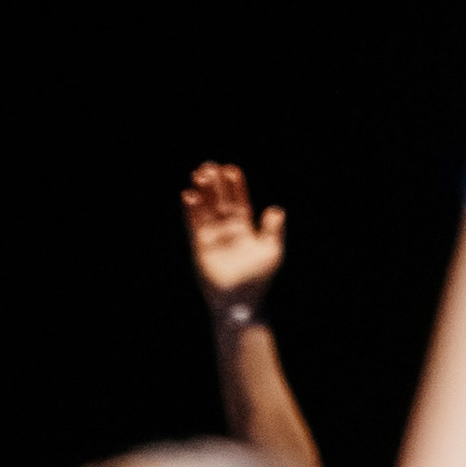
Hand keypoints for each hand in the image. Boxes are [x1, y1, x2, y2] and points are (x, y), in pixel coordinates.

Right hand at [182, 161, 286, 300]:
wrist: (241, 301)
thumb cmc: (259, 279)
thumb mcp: (272, 251)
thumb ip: (273, 230)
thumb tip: (275, 208)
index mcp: (245, 228)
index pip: (239, 201)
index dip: (235, 186)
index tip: (231, 169)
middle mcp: (227, 229)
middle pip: (220, 201)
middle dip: (215, 184)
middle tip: (210, 165)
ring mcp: (212, 236)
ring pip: (206, 209)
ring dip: (202, 193)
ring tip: (199, 174)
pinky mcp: (200, 246)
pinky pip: (194, 225)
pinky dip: (191, 210)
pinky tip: (189, 196)